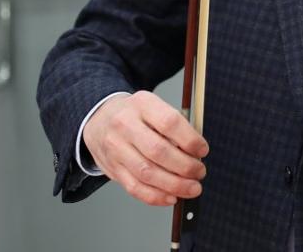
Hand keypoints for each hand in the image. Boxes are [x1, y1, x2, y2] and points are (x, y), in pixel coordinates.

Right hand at [82, 90, 209, 206]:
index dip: (190, 140)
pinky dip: (156, 196)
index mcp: (142, 104)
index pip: (169, 122)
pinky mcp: (112, 169)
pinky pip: (135, 188)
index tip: (203, 150)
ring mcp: (116, 148)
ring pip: (147, 173)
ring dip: (174, 185)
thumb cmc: (135, 114)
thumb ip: (172, 125)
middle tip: (200, 172)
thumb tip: (196, 151)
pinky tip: (171, 197)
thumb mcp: (153, 106)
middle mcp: (125, 125)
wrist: (99, 120)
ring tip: (192, 188)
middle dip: (185, 166)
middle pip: (158, 151)